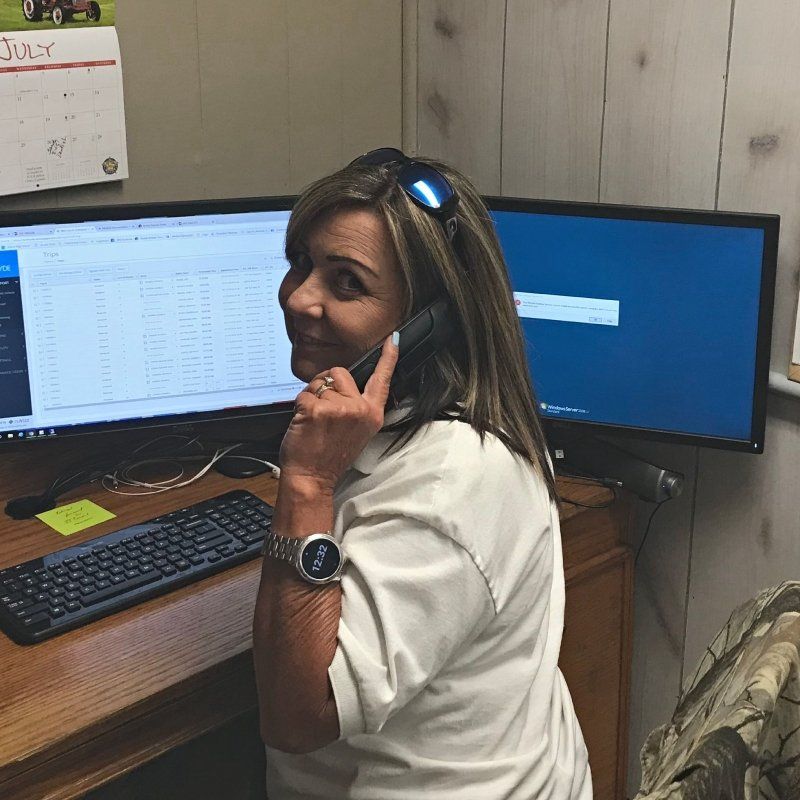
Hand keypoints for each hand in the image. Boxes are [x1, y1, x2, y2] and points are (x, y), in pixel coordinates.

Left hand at [279, 334, 399, 490]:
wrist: (311, 478)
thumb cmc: (328, 457)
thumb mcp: (356, 433)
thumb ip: (357, 408)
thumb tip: (344, 387)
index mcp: (372, 415)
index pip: (382, 380)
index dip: (388, 357)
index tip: (392, 339)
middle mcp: (359, 410)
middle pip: (341, 373)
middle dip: (327, 385)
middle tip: (324, 413)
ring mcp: (340, 409)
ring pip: (319, 382)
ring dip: (311, 397)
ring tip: (314, 422)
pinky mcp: (319, 410)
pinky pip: (303, 394)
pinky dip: (298, 407)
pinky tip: (305, 425)